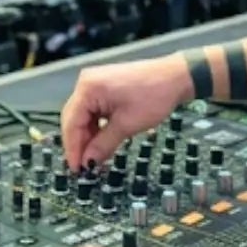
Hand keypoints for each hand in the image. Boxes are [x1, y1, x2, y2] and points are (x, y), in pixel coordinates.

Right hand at [60, 55, 192, 169]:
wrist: (175, 77)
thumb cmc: (154, 96)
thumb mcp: (127, 125)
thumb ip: (103, 145)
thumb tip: (88, 162)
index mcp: (88, 88)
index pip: (71, 123)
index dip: (73, 148)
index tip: (76, 169)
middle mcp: (86, 82)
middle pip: (73, 118)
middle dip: (79, 143)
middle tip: (84, 166)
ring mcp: (95, 82)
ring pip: (83, 115)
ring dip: (88, 136)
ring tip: (94, 157)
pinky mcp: (104, 86)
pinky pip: (93, 110)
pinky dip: (96, 126)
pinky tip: (101, 141)